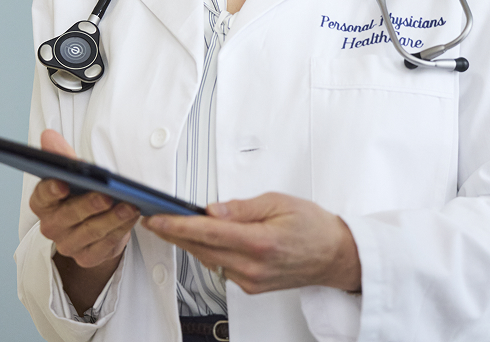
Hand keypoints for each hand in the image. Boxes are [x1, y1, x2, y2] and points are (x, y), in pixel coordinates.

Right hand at [29, 130, 139, 313]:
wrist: (95, 223)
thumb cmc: (82, 193)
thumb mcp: (76, 172)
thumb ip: (63, 155)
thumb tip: (48, 135)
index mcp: (44, 203)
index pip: (42, 196)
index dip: (51, 190)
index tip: (63, 182)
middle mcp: (52, 226)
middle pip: (68, 216)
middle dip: (88, 205)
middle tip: (107, 195)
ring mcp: (68, 244)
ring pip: (90, 232)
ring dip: (112, 219)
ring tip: (130, 205)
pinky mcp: (87, 257)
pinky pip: (104, 246)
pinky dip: (120, 231)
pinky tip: (132, 218)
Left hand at [142, 192, 360, 294]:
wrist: (335, 255)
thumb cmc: (313, 225)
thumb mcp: (279, 202)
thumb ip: (242, 208)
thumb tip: (212, 210)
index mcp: (259, 242)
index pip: (207, 233)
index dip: (177, 225)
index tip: (156, 218)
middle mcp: (253, 266)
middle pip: (201, 249)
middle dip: (174, 233)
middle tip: (154, 218)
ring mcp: (251, 280)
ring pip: (208, 260)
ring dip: (188, 243)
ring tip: (172, 225)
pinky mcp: (251, 287)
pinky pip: (221, 268)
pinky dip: (208, 252)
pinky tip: (202, 240)